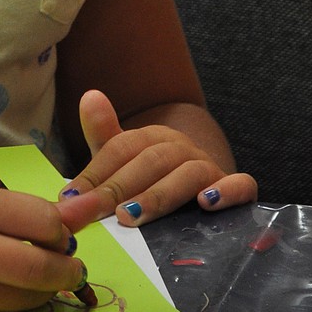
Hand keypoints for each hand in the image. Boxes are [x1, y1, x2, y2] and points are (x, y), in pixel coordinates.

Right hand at [0, 167, 88, 311]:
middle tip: (72, 266)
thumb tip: (70, 219)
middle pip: (40, 271)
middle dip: (67, 271)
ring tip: (41, 277)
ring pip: (21, 301)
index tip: (64, 232)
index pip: (43, 224)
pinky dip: (9, 303)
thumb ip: (14, 207)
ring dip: (41, 292)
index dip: (62, 230)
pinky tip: (5, 286)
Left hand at [56, 90, 257, 228]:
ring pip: (187, 174)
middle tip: (94, 211)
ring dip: (157, 196)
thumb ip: (104, 135)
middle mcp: (182, 148)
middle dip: (118, 187)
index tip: (71, 198)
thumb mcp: (125, 160)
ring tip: (130, 216)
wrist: (204, 190)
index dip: (95, 172)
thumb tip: (89, 95)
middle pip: (150, 161)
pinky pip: (240, 185)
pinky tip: (207, 203)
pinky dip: (227, 191)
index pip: (121, 148)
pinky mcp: (235, 189)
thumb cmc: (154, 179)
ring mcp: (210, 168)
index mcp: (153, 138)